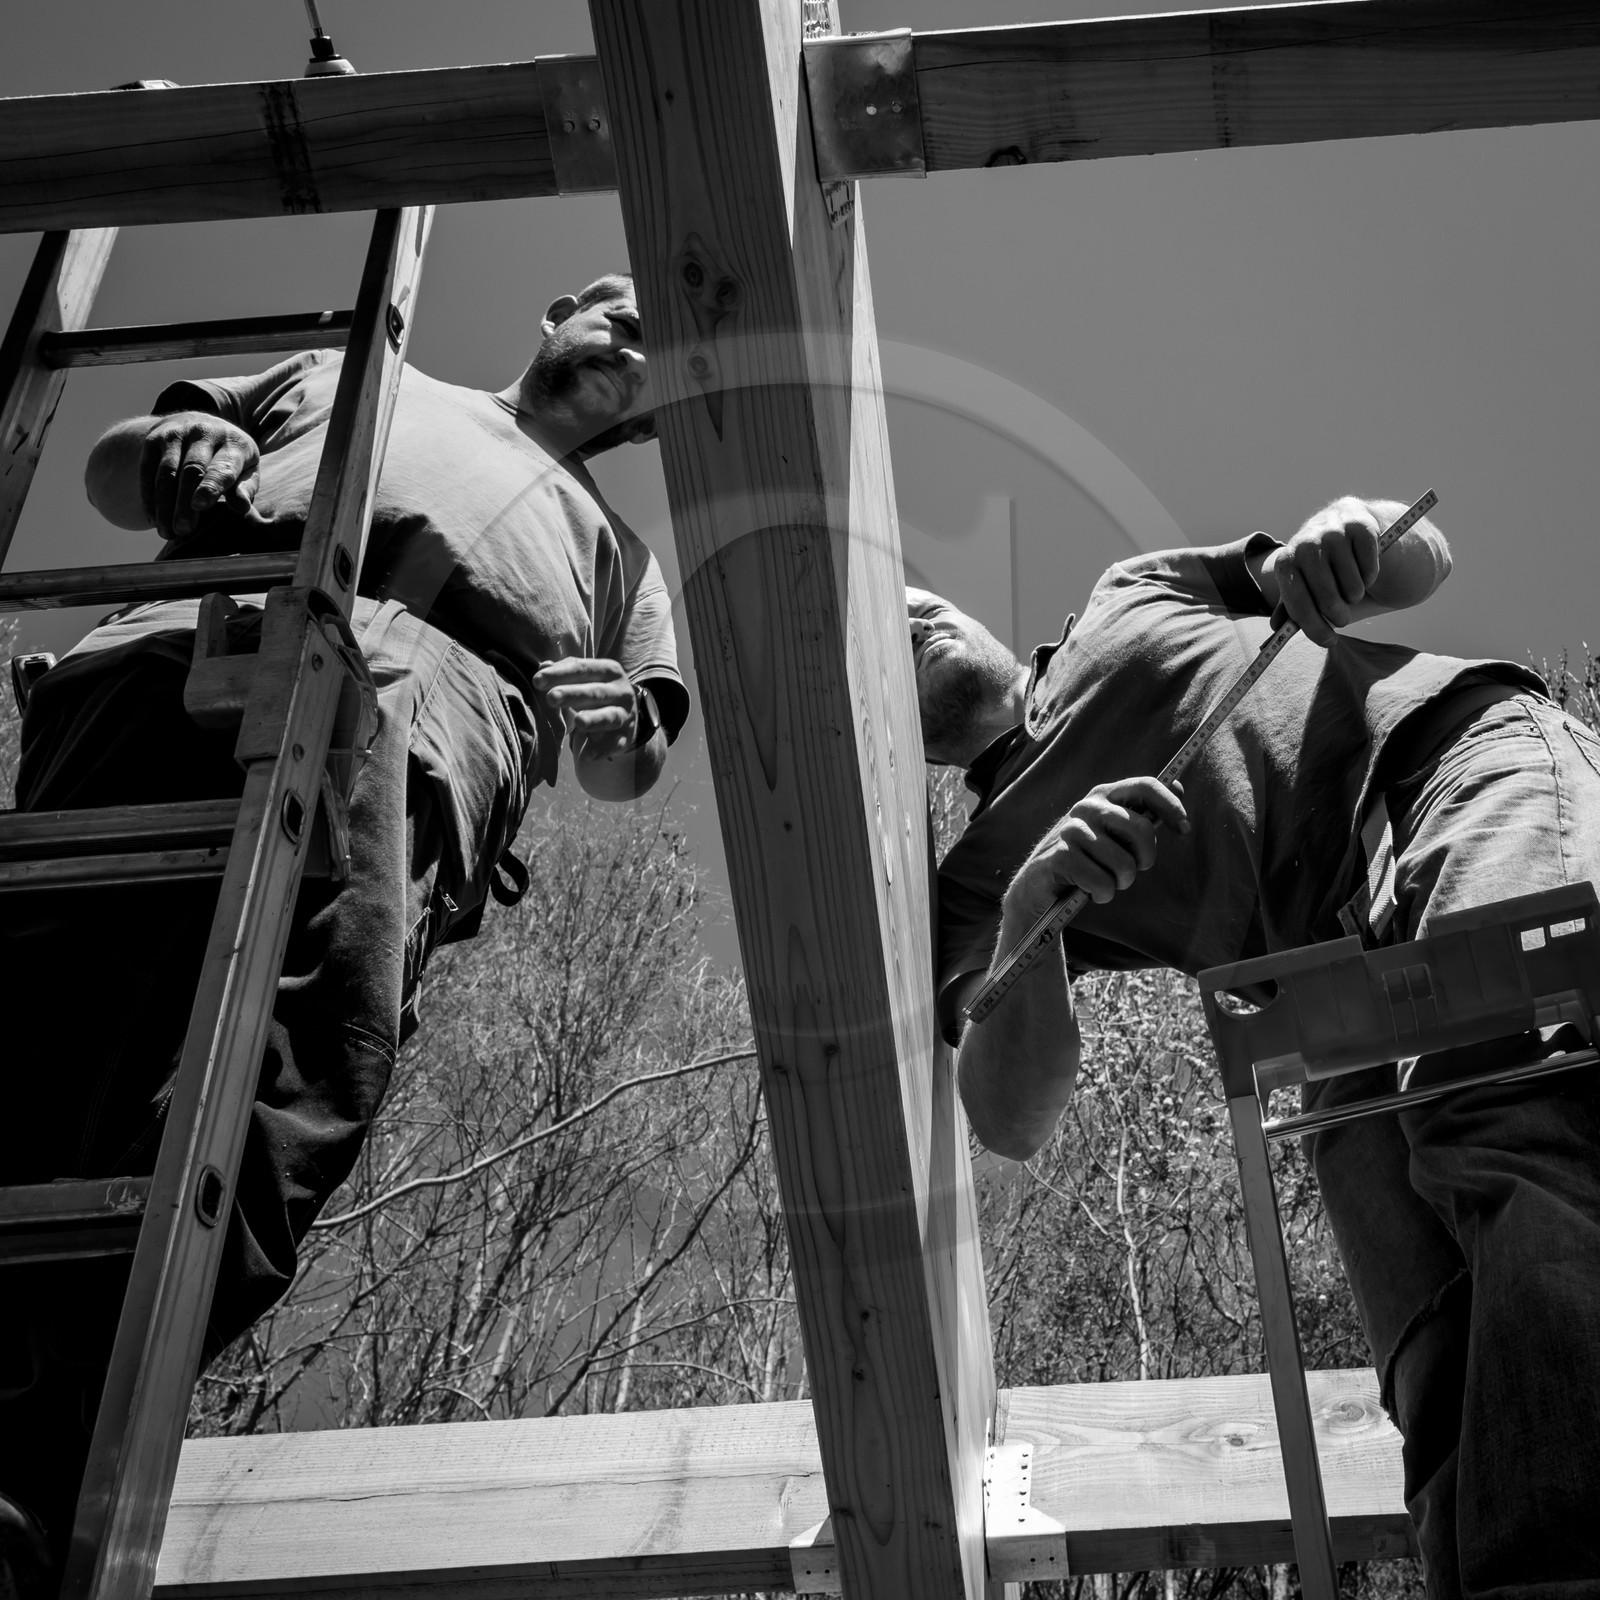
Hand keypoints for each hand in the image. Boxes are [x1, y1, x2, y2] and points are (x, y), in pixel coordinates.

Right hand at [140, 412, 260, 541]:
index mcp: (233, 442)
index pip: (221, 466)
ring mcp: (176, 433)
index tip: (200, 507)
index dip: (210, 486)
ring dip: (164, 504)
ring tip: (166, 532)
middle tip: (182, 530)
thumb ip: (245, 489)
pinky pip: (147, 470)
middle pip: (191, 470)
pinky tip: (153, 519)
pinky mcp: (154, 439)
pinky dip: (149, 496)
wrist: (200, 424)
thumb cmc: (230, 459)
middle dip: (184, 502)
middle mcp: (203, 432)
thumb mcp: (246, 470)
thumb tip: (241, 507)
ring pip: (166, 472)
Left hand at [533, 658, 638, 758]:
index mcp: (609, 671)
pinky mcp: (625, 737)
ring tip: (578, 722)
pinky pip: (615, 744)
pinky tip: (587, 755)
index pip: (583, 669)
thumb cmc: (594, 694)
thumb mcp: (582, 679)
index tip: (537, 680)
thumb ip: (563, 672)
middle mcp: (621, 691)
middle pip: (596, 692)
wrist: (624, 716)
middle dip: (573, 695)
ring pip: (610, 717)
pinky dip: (602, 750)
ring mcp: (625, 715)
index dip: (560, 673)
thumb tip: (543, 667)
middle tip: (551, 698)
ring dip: (594, 720)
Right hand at [1007, 776, 1188, 920]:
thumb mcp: (1113, 831)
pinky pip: (1101, 883)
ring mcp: (1072, 830)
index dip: (1170, 806)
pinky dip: (1101, 894)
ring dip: (1119, 883)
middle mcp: (1088, 807)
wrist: (1038, 884)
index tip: (1185, 829)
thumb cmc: (1086, 857)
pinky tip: (1089, 891)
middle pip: (1142, 829)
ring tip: (1104, 881)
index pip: (1145, 786)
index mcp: (1104, 796)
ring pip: (1124, 864)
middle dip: (1145, 859)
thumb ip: (1142, 811)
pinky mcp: (1060, 856)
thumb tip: (1178, 786)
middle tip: (1131, 870)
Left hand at [1262, 496, 1383, 645]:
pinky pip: (1370, 568)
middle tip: (1342, 619)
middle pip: (1327, 598)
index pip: (1298, 603)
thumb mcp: (1301, 581)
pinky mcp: (1360, 526)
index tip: (1328, 642)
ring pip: (1353, 586)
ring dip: (1355, 595)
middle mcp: (1306, 544)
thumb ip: (1291, 606)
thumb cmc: (1321, 564)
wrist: (1345, 522)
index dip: (1314, 627)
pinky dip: (1370, 577)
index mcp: (1286, 562)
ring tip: (1351, 588)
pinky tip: (1364, 570)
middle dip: (1338, 616)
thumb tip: (1276, 629)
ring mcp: (1333, 533)